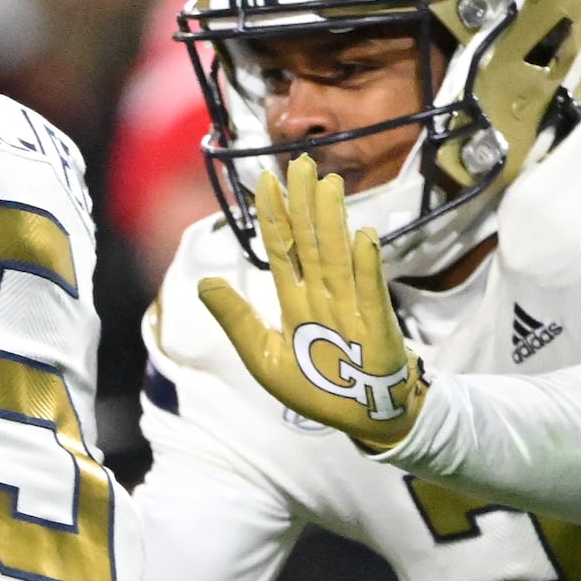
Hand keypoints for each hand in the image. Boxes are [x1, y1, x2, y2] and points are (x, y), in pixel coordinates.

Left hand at [197, 155, 429, 452]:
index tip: (267, 179)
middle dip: (304, 204)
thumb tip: (203, 282)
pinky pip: (371, 293)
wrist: (361, 416)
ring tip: (327, 186)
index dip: (274, 215)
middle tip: (300, 164)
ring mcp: (351, 306)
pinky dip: (368, 268)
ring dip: (332, 222)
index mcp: (294, 300)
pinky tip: (363, 239)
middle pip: (310, 242)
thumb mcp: (263, 357)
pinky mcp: (377, 326)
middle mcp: (322, 295)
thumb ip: (236, 319)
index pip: (281, 249)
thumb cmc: (314, 387)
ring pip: (337, 256)